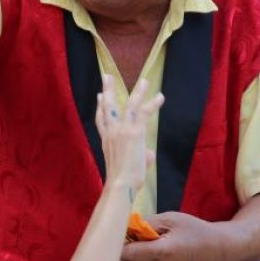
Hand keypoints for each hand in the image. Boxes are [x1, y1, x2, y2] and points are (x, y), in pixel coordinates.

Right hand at [95, 75, 162, 192]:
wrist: (120, 184)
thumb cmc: (123, 181)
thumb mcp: (129, 166)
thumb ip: (140, 157)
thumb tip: (149, 154)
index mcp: (106, 141)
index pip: (101, 120)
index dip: (99, 107)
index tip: (99, 96)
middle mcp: (112, 132)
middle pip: (108, 107)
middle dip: (108, 90)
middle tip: (106, 77)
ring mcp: (122, 130)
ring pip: (129, 105)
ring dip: (138, 92)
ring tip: (144, 81)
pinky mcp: (135, 132)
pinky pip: (144, 113)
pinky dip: (153, 104)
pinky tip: (160, 96)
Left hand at [118, 210, 224, 260]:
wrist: (220, 250)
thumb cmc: (195, 231)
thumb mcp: (171, 219)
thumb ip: (147, 223)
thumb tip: (124, 228)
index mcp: (165, 251)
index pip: (130, 253)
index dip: (119, 246)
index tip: (115, 239)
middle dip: (120, 258)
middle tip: (118, 248)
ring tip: (132, 257)